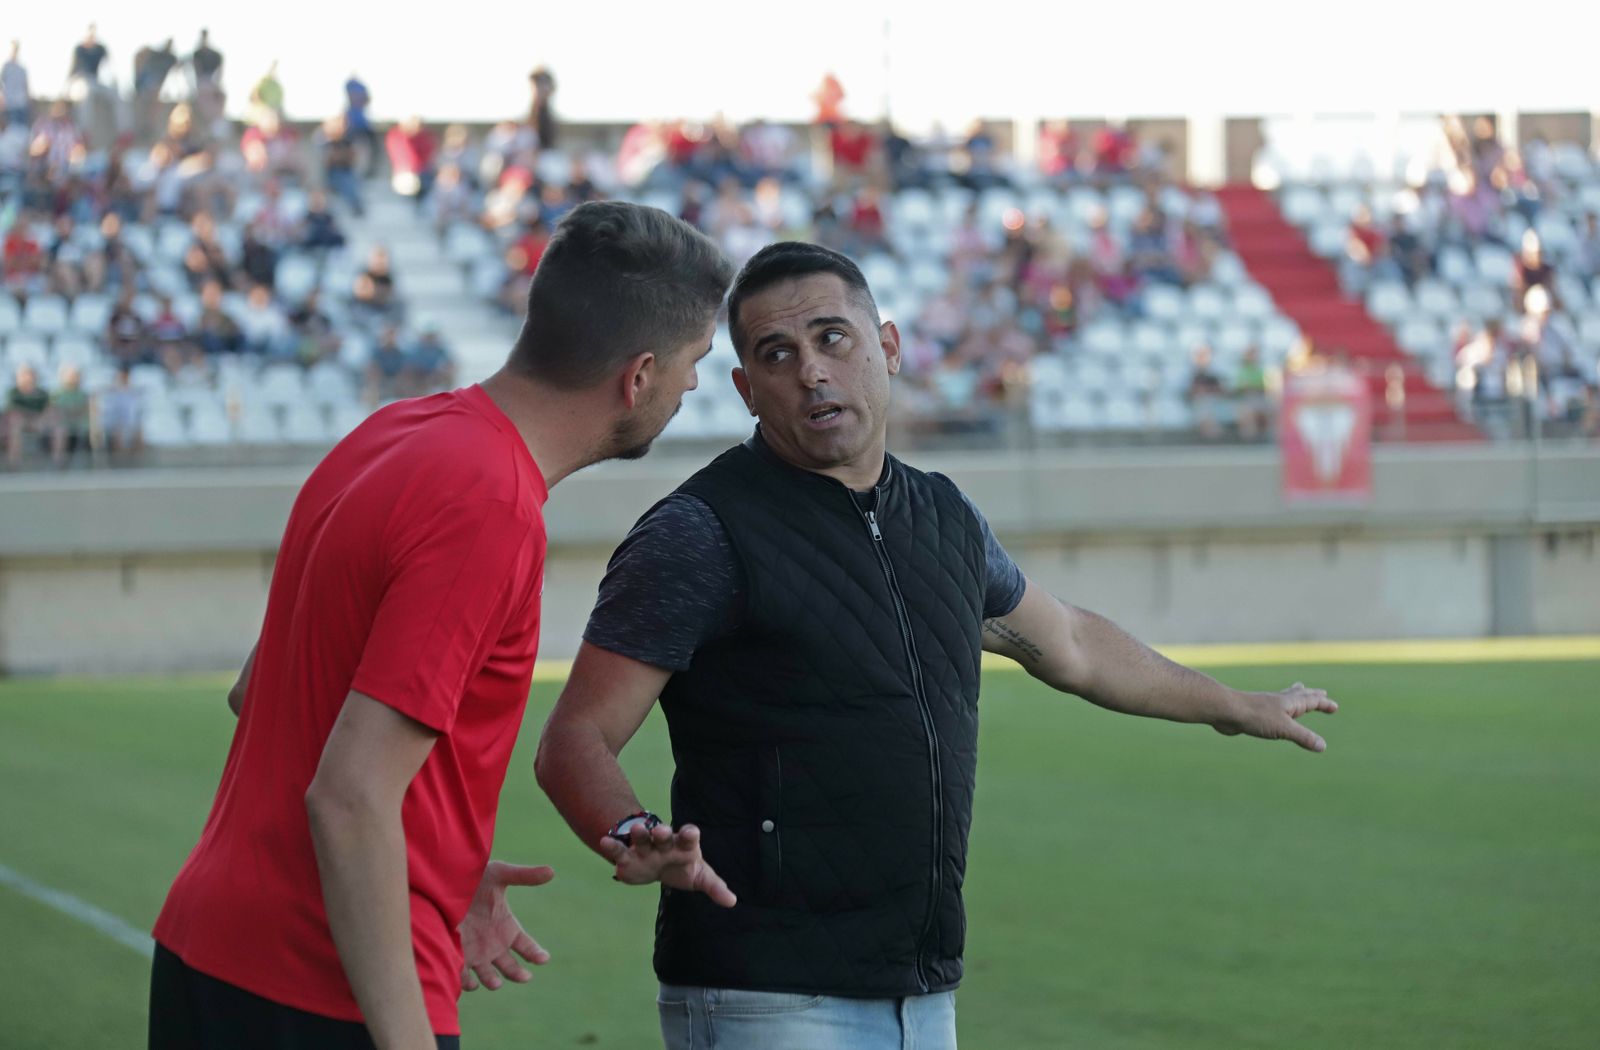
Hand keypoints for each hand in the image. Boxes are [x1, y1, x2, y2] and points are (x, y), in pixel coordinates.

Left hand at [458, 861, 553, 992]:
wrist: (440, 883)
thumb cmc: (472, 877)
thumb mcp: (499, 874)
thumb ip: (524, 876)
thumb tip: (551, 871)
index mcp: (507, 927)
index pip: (527, 947)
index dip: (536, 954)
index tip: (543, 958)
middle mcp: (493, 944)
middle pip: (511, 967)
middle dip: (518, 974)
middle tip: (525, 976)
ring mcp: (476, 953)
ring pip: (488, 976)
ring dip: (493, 981)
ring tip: (496, 982)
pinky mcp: (456, 956)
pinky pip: (463, 977)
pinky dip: (467, 983)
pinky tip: (472, 983)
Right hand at [598, 822, 736, 908]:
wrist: (657, 867)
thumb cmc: (683, 867)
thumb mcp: (700, 876)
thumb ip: (715, 886)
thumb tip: (732, 901)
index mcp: (684, 845)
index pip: (688, 836)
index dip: (689, 834)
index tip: (690, 833)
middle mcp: (664, 843)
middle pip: (663, 834)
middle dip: (662, 832)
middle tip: (661, 831)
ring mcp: (645, 848)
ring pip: (642, 838)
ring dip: (639, 834)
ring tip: (637, 830)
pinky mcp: (628, 858)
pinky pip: (619, 850)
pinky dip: (612, 846)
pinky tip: (605, 841)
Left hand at [1214, 682, 1337, 752]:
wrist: (1226, 711)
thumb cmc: (1255, 716)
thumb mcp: (1284, 728)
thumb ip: (1303, 737)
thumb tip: (1322, 746)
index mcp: (1289, 702)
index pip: (1312, 701)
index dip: (1324, 704)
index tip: (1334, 706)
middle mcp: (1279, 701)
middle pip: (1299, 695)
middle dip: (1312, 695)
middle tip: (1320, 692)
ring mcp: (1266, 706)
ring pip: (1285, 700)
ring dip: (1295, 697)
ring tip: (1297, 692)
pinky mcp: (1255, 713)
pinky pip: (1272, 710)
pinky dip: (1278, 708)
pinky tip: (1272, 711)